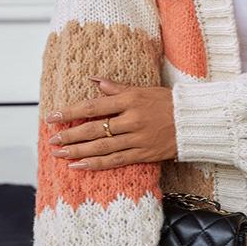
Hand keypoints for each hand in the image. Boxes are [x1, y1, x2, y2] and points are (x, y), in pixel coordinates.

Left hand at [44, 77, 176, 169]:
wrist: (195, 122)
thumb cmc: (168, 102)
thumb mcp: (143, 89)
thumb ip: (116, 87)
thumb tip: (93, 80)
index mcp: (131, 100)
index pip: (93, 106)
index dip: (70, 112)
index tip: (52, 117)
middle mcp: (132, 119)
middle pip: (94, 129)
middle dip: (70, 135)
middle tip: (52, 140)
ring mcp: (138, 138)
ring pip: (102, 147)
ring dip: (78, 151)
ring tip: (60, 154)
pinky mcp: (144, 154)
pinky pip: (115, 160)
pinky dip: (96, 163)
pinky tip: (80, 165)